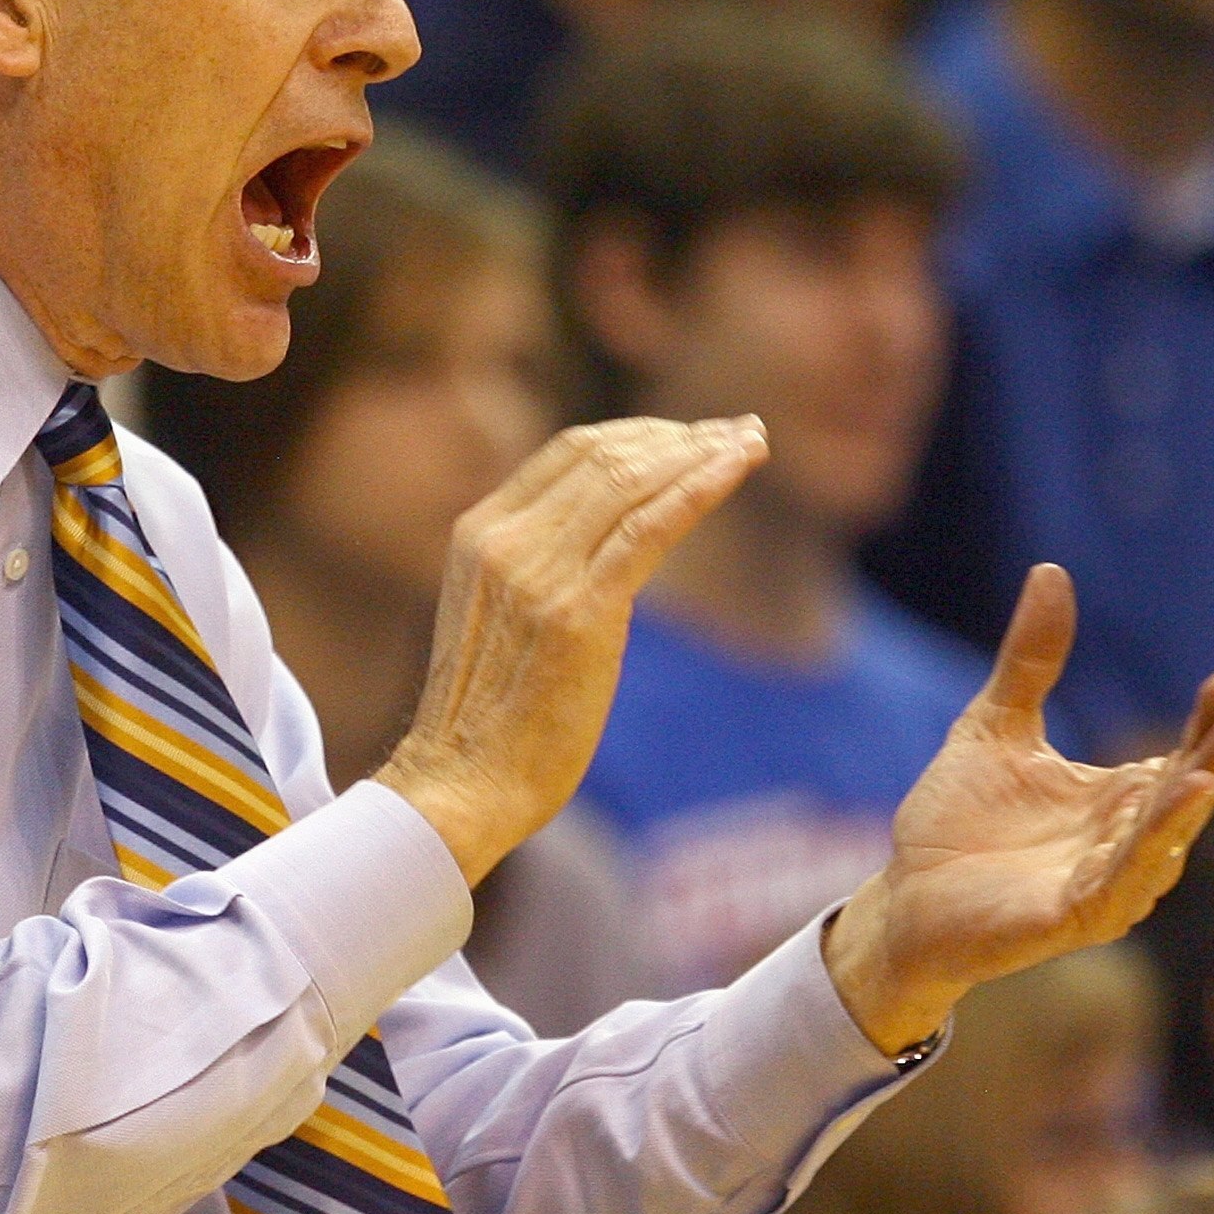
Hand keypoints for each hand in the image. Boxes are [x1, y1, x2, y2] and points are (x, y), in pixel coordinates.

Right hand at [378, 417, 767, 883]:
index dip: (639, 433)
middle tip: (737, 431)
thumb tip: (605, 542)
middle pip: (605, 455)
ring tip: (751, 441)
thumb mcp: (499, 616)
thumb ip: (537, 567)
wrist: (462, 782)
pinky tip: (739, 467)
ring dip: (702, 453)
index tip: (691, 434)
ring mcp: (539, 572)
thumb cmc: (487, 719)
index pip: (569, 451)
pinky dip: (701, 488)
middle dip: (680, 435)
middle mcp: (505, 540)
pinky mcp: (579, 610)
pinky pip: (650, 527)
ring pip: (633, 482)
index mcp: (478, 533)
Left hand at [825, 565, 1213, 1051]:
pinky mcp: (1075, 917)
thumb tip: (1051, 570)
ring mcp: (1107, 884)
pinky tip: (1176, 808)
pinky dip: (1150, 847)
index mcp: (1119, 799)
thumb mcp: (996, 725)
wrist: (904, 899)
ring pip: (1168, 838)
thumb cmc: (956, 822)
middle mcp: (1128, 842)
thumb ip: (1031, 660)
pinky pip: (1123, 881)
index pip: (1187, 755)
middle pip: (1194, 793)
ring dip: (1196, 797)